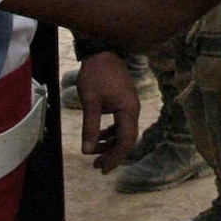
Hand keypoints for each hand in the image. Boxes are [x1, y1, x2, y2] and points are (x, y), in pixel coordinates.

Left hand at [75, 50, 140, 171]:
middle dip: (113, 154)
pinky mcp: (124, 102)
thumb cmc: (96, 75)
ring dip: (110, 144)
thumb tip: (87, 151)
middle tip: (97, 166)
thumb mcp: (90, 102)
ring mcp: (129, 106)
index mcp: (128, 110)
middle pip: (127, 139)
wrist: (101, 51)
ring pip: (124, 133)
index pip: (126, 141)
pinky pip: (121, 124)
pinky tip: (99, 137)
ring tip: (95, 153)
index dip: (115, 158)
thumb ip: (90, 128)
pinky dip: (111, 133)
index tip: (103, 169)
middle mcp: (133, 110)